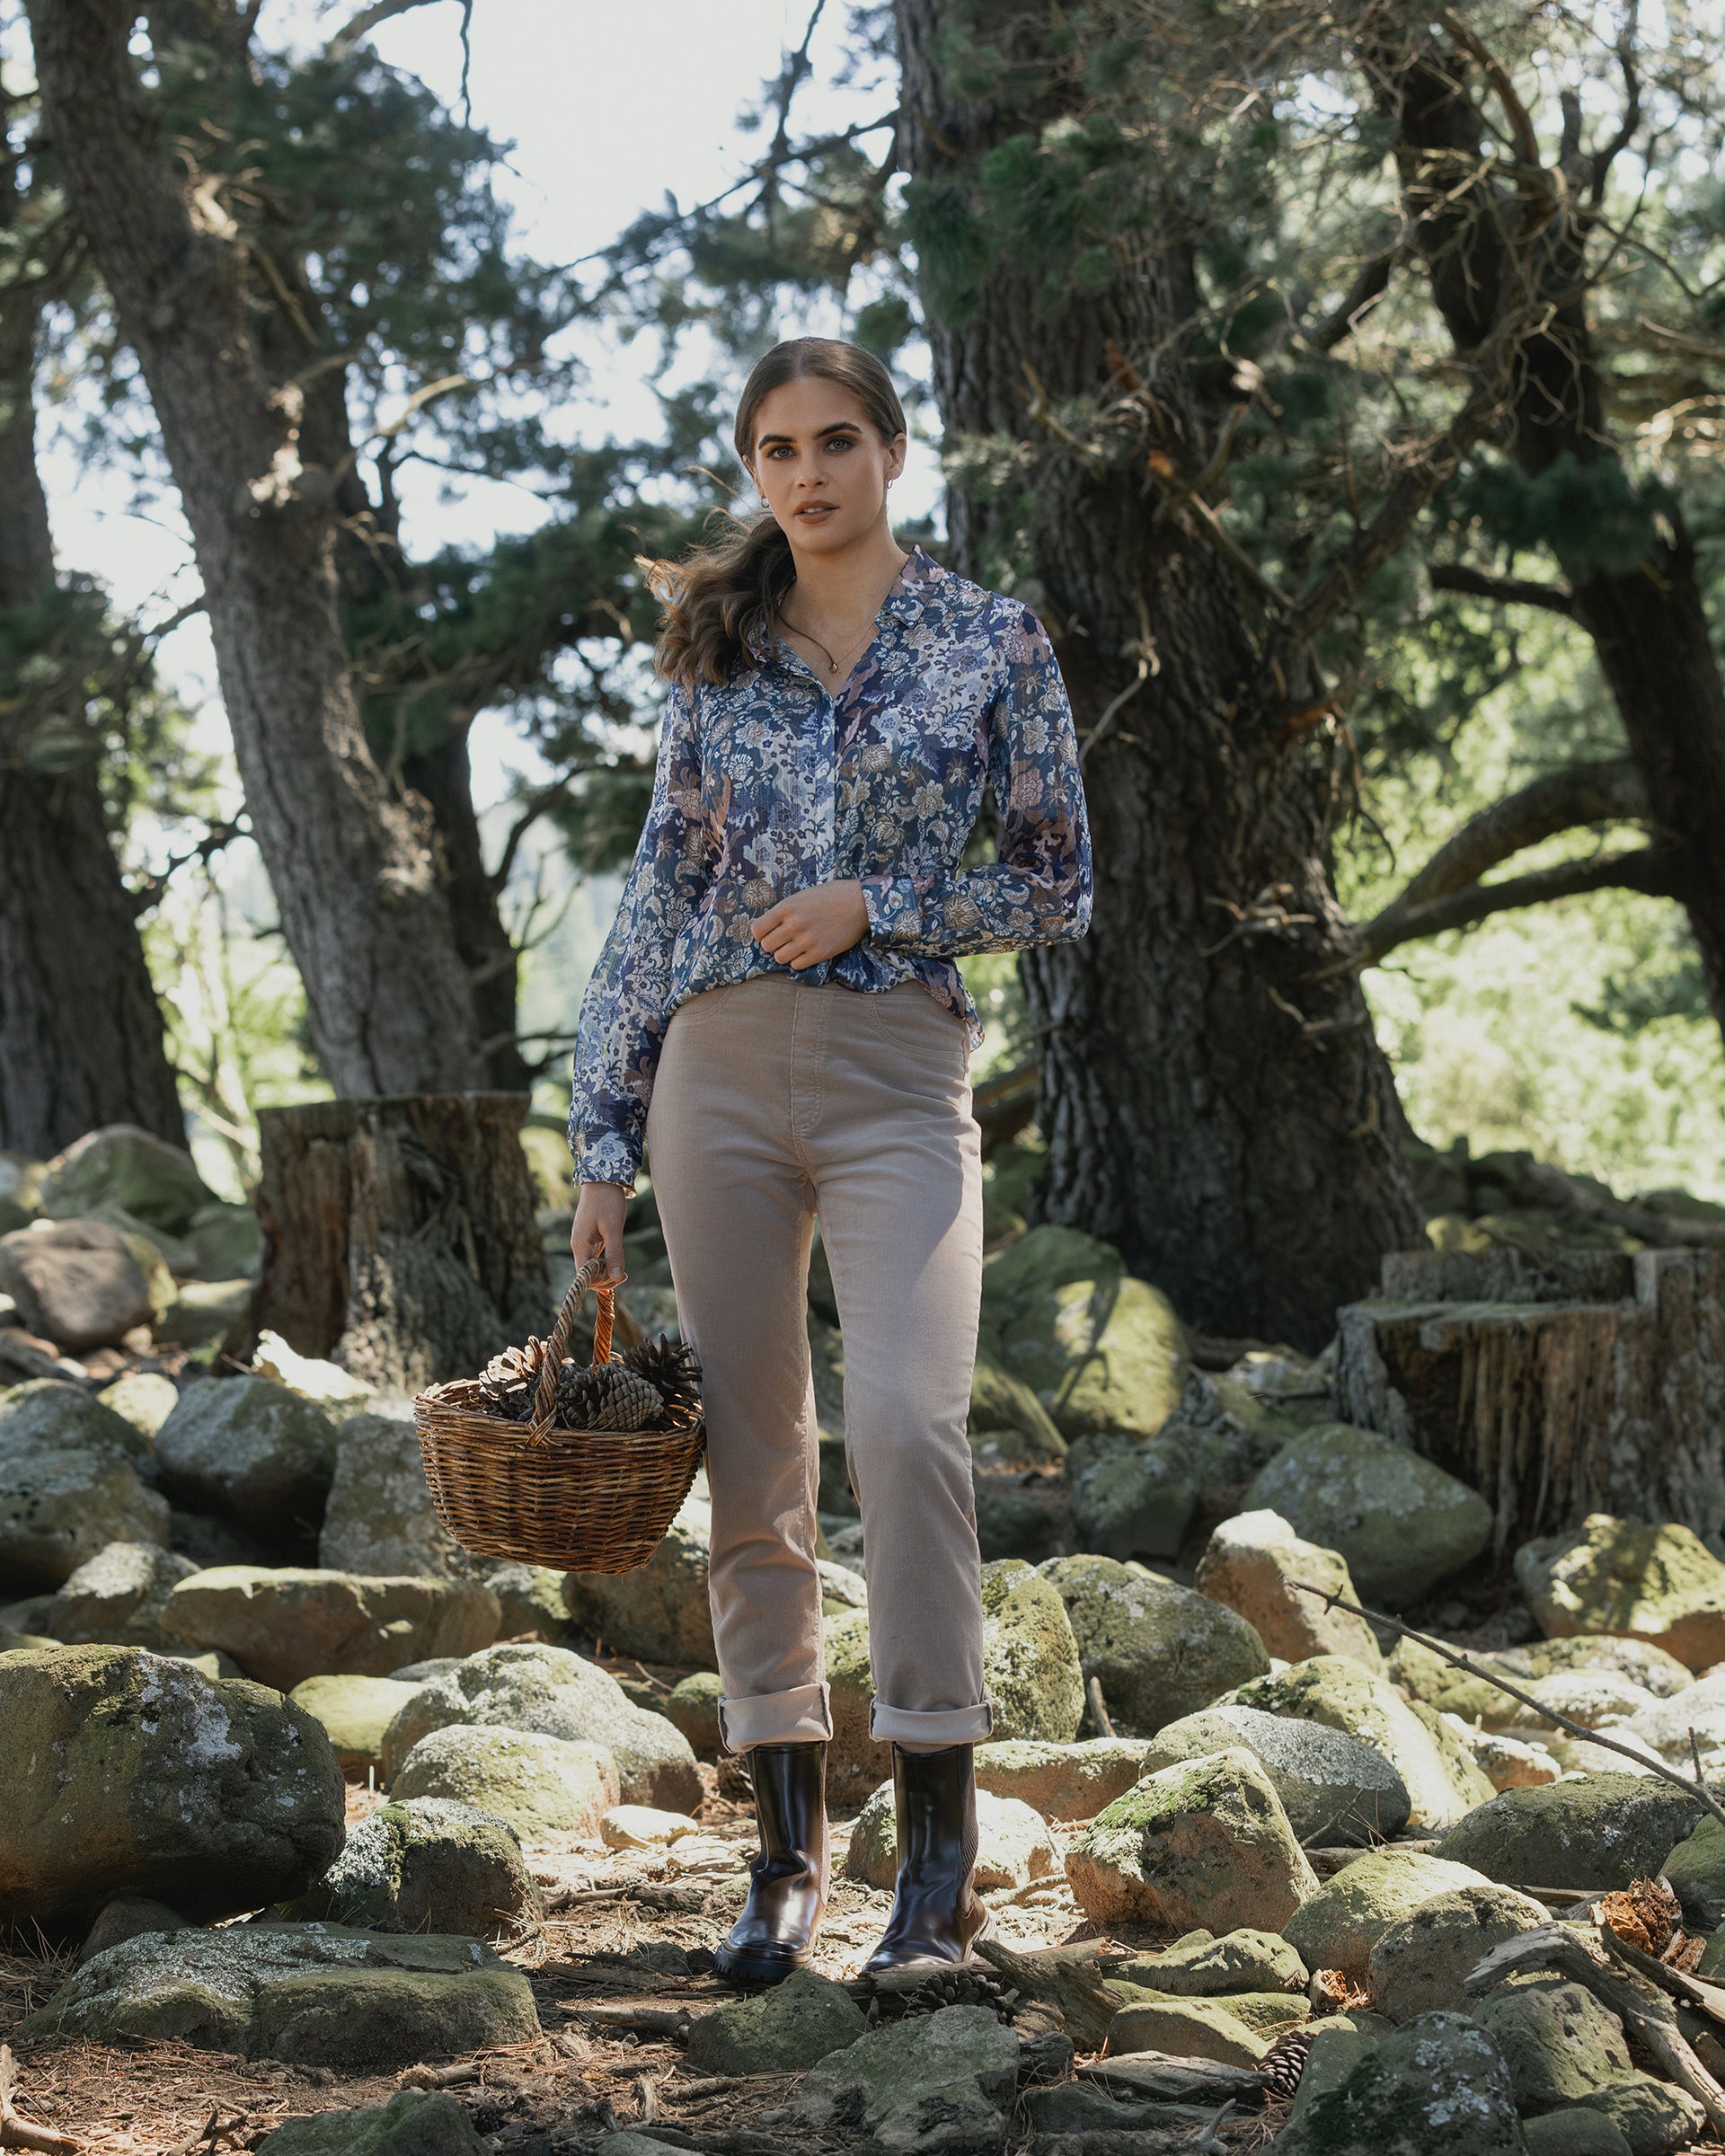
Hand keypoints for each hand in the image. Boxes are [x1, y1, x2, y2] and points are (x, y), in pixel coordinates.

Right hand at [571, 1182, 628, 1282]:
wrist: (603, 1178)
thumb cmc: (607, 1201)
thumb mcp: (614, 1228)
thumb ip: (615, 1254)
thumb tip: (616, 1278)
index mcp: (580, 1245)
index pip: (585, 1276)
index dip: (601, 1282)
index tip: (620, 1277)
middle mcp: (578, 1245)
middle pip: (588, 1274)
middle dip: (605, 1279)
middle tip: (625, 1275)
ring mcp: (584, 1241)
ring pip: (592, 1266)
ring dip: (606, 1272)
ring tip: (623, 1271)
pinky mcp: (590, 1236)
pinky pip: (595, 1257)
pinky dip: (605, 1263)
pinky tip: (616, 1262)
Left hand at [752, 877, 869, 968]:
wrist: (860, 903)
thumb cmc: (832, 896)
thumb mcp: (802, 896)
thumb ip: (785, 911)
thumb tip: (768, 926)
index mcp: (786, 907)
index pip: (757, 929)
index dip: (761, 933)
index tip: (769, 933)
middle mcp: (794, 924)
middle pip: (767, 946)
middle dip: (773, 944)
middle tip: (784, 940)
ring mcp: (806, 940)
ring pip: (779, 958)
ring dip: (785, 953)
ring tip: (796, 946)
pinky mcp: (819, 953)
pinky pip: (796, 965)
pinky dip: (799, 960)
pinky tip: (807, 951)